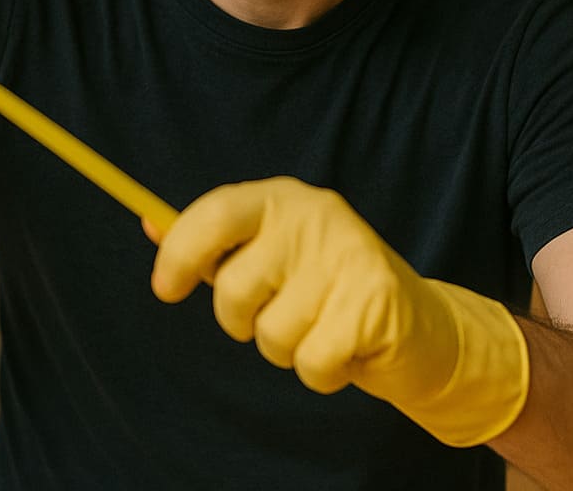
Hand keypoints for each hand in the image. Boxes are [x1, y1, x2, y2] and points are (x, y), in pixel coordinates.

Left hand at [148, 176, 527, 446]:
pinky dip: (320, 372)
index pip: (215, 213)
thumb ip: (214, 243)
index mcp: (282, 199)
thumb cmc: (326, 292)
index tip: (164, 289)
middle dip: (244, 321)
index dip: (180, 253)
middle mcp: (315, 217)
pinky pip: (309, 363)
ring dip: (287, 349)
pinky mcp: (374, 303)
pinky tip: (344, 350)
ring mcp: (349, 256)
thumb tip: (150, 224)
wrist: (422, 328)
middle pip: (233, 288)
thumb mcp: (270, 255)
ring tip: (320, 329)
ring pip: (270, 334)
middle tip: (281, 313)